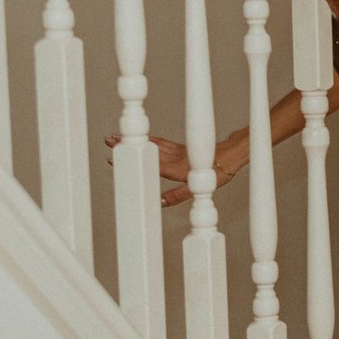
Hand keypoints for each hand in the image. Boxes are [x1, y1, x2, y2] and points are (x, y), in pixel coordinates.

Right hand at [105, 132, 238, 206]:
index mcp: (174, 168)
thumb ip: (177, 196)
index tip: (114, 155)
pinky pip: (161, 142)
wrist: (231, 156)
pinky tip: (143, 138)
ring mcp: (177, 151)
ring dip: (135, 139)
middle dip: (127, 144)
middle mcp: (173, 157)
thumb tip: (159, 203)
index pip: (148, 162)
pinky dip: (149, 139)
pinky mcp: (181, 148)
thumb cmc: (215, 174)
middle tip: (108, 140)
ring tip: (118, 136)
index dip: (132, 158)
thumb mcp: (197, 189)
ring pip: (152, 143)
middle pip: (146, 149)